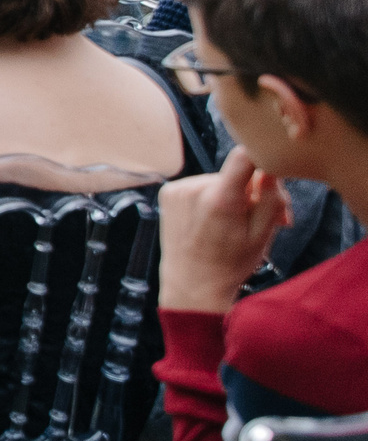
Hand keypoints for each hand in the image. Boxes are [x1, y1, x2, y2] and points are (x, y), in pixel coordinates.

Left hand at [157, 148, 290, 312]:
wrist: (192, 284)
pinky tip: (212, 221)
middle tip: (267, 220)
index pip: (244, 157)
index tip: (272, 170)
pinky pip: (200, 186)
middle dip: (253, 192)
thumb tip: (271, 167)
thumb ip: (272, 199)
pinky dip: (210, 198)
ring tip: (234, 225)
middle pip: (236, 173)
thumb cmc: (232, 263)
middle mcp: (194, 189)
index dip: (262, 160)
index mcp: (220, 200)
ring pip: (219, 181)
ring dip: (231, 196)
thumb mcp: (262, 234)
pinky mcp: (168, 192)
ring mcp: (177, 189)